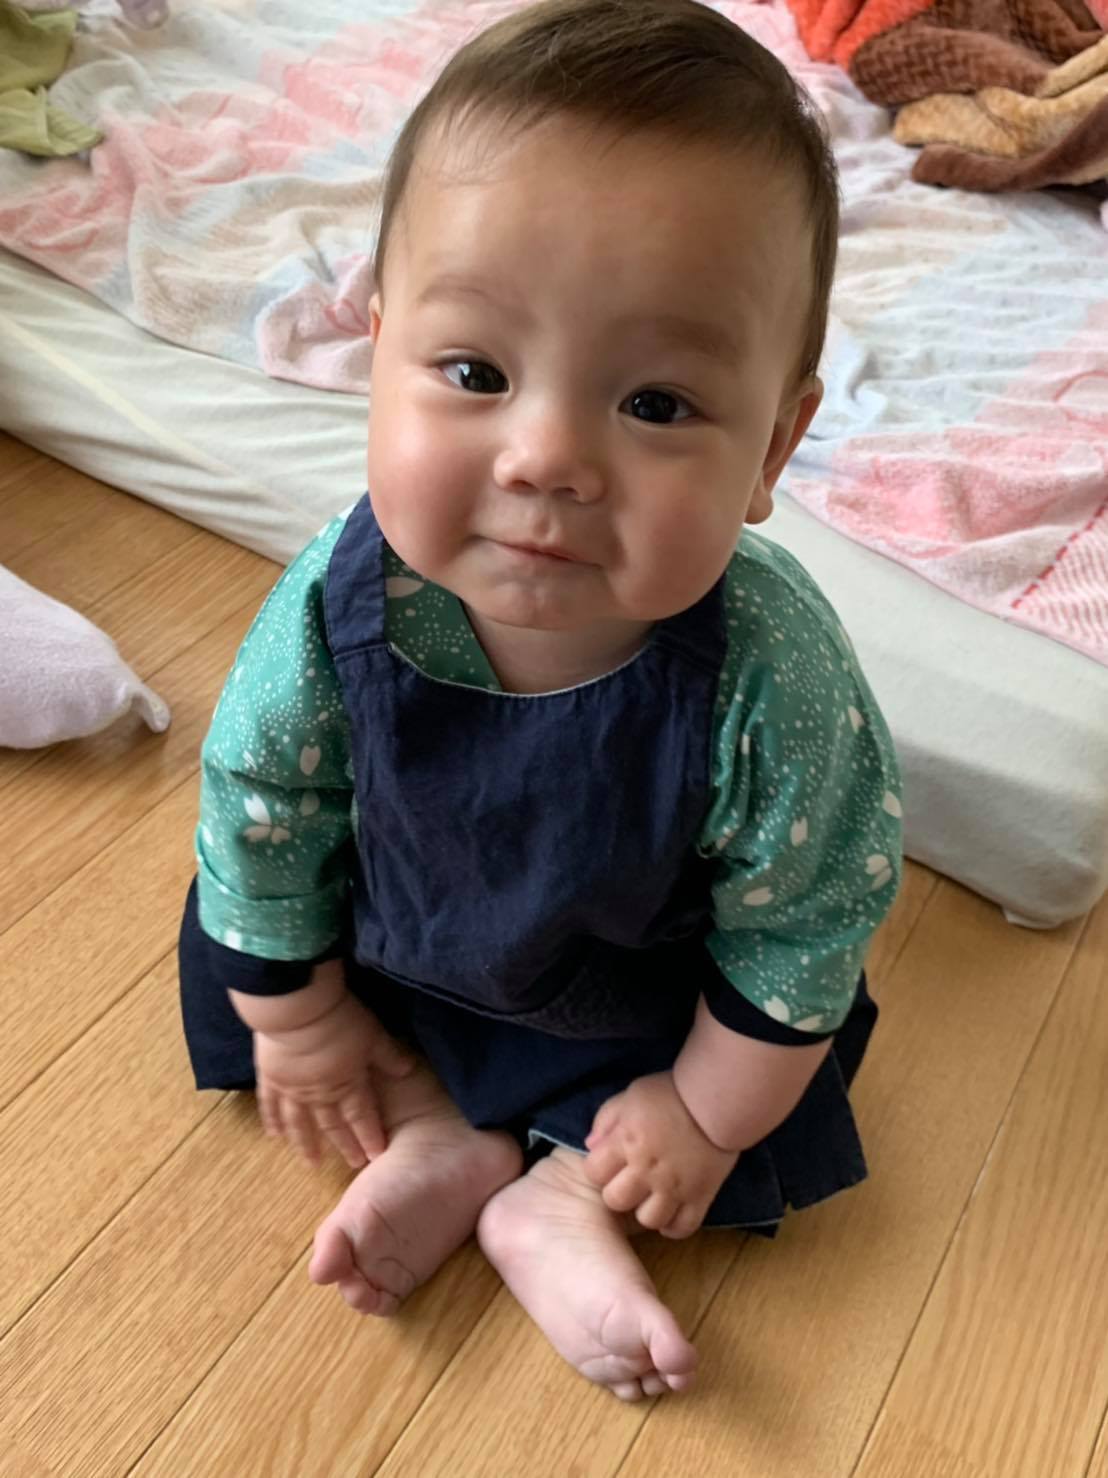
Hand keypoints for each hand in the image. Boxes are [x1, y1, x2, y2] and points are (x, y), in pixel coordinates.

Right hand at [254, 991, 414, 1168]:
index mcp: (348, 1083)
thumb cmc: (338, 1020)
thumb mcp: (372, 1035)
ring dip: (307, 1144)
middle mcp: (320, 1094)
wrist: (296, 1010)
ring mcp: (293, 1089)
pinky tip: (274, 1136)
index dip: (369, 1136)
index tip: (376, 1155)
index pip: (362, 1116)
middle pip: (334, 1124)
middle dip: (345, 1145)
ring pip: (301, 1124)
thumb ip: (388, 1056)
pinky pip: (270, 1106)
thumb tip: (409, 1070)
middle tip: (352, 1164)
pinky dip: (273, 1122)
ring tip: (312, 1163)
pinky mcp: (271, 1078)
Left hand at [584, 1071, 738, 1238]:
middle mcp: (647, 1168)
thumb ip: (606, 1119)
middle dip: (618, 1192)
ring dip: (647, 1210)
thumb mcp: (631, 1095)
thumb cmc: (670, 1093)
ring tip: (653, 1197)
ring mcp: (675, 1186)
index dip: (598, 1168)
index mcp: (626, 1141)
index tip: (610, 1162)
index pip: (593, 1172)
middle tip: (631, 1181)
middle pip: (616, 1201)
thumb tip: (590, 1145)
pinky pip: (683, 1228)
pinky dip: (674, 1226)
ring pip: (649, 1220)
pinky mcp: (701, 1197)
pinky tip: (671, 1212)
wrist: (717, 1100)